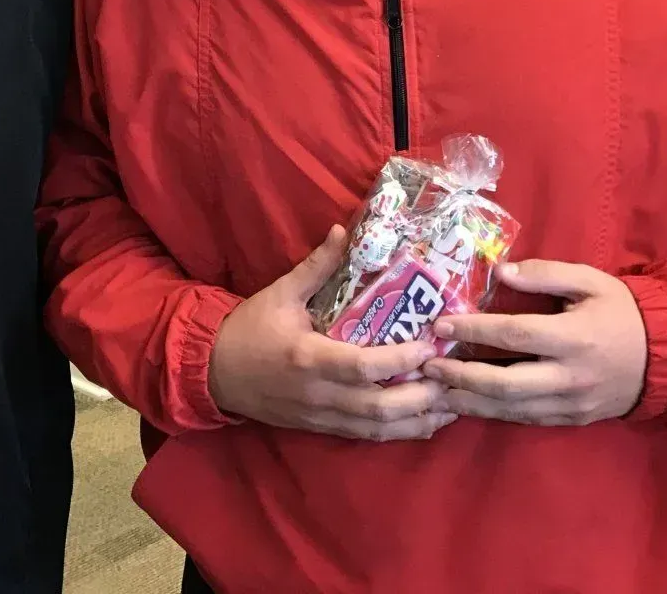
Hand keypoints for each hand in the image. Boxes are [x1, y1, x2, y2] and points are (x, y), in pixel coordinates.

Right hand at [209, 225, 453, 441]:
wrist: (213, 372)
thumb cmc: (248, 329)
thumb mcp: (280, 294)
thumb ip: (316, 267)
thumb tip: (343, 231)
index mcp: (309, 358)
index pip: (365, 367)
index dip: (402, 360)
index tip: (431, 344)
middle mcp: (320, 394)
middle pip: (379, 408)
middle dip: (422, 398)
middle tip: (454, 378)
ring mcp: (321, 416)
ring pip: (377, 429)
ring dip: (418, 422)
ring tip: (452, 406)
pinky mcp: (321, 428)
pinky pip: (365, 436)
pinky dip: (398, 432)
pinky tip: (423, 422)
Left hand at [421, 260, 647, 426]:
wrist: (666, 357)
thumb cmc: (622, 311)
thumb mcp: (590, 281)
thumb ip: (545, 275)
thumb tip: (500, 271)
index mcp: (575, 337)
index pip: (514, 335)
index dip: (474, 331)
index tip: (440, 324)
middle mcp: (570, 376)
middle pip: (506, 383)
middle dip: (461, 376)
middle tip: (426, 365)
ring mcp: (571, 404)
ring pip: (512, 408)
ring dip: (469, 400)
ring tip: (434, 388)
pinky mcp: (572, 419)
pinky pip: (526, 419)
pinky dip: (492, 413)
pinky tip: (467, 403)